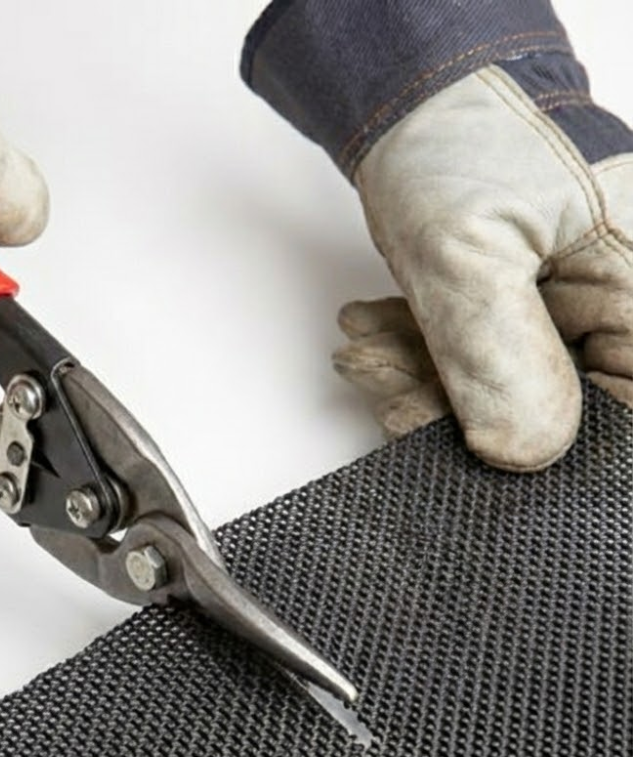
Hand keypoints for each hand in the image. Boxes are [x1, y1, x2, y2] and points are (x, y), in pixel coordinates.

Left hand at [333, 67, 632, 469]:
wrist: (424, 92)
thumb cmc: (462, 137)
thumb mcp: (468, 255)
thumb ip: (496, 358)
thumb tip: (521, 453)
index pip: (621, 409)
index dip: (541, 441)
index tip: (463, 442)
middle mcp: (625, 299)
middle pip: (557, 404)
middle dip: (455, 405)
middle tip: (383, 390)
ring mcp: (581, 304)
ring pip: (506, 384)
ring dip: (423, 377)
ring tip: (362, 351)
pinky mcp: (534, 303)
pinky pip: (485, 356)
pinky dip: (425, 353)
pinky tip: (375, 337)